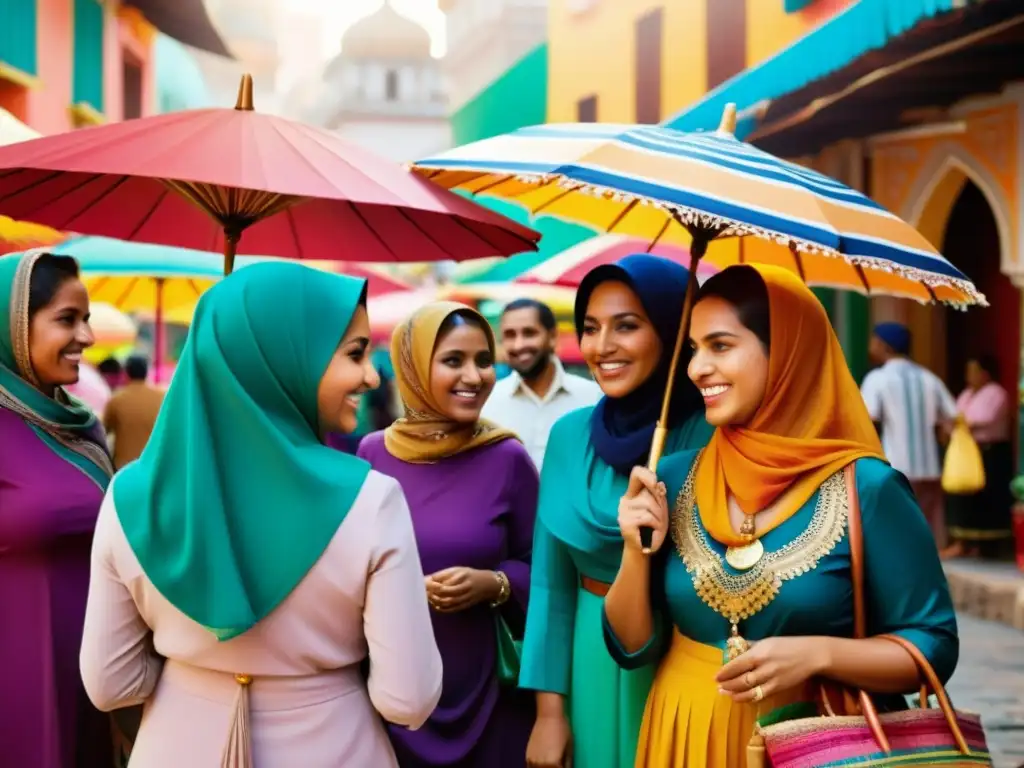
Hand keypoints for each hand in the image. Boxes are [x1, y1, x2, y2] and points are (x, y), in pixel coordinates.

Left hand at [425, 567, 498, 612]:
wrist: (487, 584)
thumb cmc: (469, 575)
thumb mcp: (457, 570)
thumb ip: (443, 574)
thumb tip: (427, 579)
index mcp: (462, 575)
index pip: (444, 581)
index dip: (432, 584)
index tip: (423, 584)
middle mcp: (465, 586)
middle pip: (446, 592)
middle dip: (433, 593)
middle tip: (423, 592)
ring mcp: (466, 597)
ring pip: (449, 601)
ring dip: (436, 601)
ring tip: (428, 598)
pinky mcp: (465, 605)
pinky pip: (452, 609)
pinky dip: (442, 608)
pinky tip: (435, 605)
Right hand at [526, 713, 571, 766]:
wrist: (548, 716)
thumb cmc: (562, 730)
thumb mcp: (569, 749)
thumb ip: (567, 763)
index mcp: (553, 764)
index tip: (564, 765)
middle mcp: (541, 765)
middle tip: (559, 764)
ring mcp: (532, 761)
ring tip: (551, 763)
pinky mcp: (527, 756)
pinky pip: (531, 767)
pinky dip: (536, 767)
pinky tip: (542, 764)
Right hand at [618, 466, 668, 553]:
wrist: (643, 549)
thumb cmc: (652, 527)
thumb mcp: (659, 508)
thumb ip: (658, 495)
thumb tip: (660, 484)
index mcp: (633, 493)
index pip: (636, 473)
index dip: (647, 474)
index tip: (656, 483)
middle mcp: (625, 500)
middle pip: (648, 493)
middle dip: (660, 505)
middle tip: (662, 518)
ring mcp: (624, 511)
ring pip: (649, 505)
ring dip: (660, 518)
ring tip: (657, 528)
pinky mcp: (625, 523)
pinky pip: (647, 517)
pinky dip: (655, 526)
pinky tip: (653, 533)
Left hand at [715, 636, 829, 702]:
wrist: (810, 655)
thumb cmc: (787, 645)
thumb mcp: (766, 641)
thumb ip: (750, 648)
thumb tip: (735, 651)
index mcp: (759, 653)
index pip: (737, 665)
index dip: (725, 672)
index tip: (716, 676)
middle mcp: (764, 667)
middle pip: (741, 680)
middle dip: (728, 685)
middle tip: (718, 687)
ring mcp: (772, 680)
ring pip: (750, 691)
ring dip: (735, 694)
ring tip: (725, 694)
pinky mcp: (779, 689)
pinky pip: (761, 696)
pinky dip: (749, 698)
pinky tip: (740, 698)